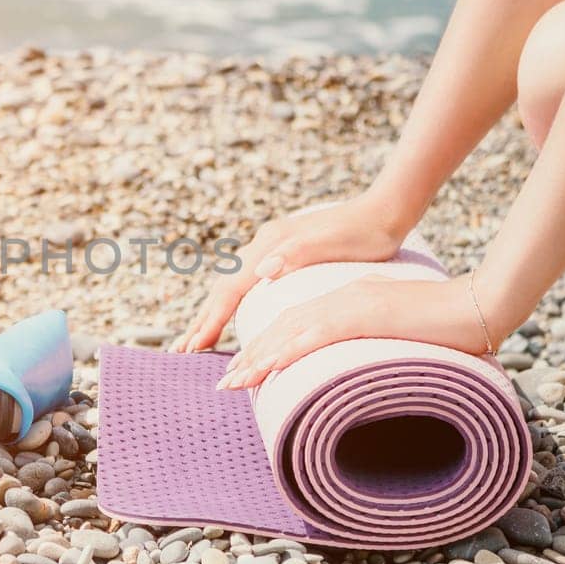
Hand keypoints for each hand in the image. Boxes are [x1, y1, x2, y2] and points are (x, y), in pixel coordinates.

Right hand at [171, 194, 410, 352]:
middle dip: (201, 321)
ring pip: (230, 286)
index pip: (230, 291)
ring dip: (212, 313)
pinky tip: (231, 315)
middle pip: (222, 289)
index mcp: (269, 246)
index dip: (211, 320)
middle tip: (180, 351)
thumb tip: (261, 271)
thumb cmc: (363, 233)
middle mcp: (262, 246)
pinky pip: (244, 284)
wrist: (383, 212)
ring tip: (197, 339)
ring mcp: (269, 249)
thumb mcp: (331, 244)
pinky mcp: (280, 254)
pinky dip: (230, 304)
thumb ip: (294, 254)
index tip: (193, 348)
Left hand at [217, 274, 493, 389]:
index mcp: (350, 299)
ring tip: (233, 383)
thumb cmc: (451, 323)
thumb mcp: (402, 329)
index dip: (269, 344)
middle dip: (253, 354)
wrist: (482, 302)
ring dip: (259, 358)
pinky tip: (266, 369)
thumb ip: (377, 338)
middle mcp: (342, 297)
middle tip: (226, 382)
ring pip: (292, 330)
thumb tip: (365, 360)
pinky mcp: (364, 314)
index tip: (247, 367)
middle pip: (285, 326)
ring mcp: (352, 304)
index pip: (298, 321)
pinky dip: (287, 352)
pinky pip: (316, 334)